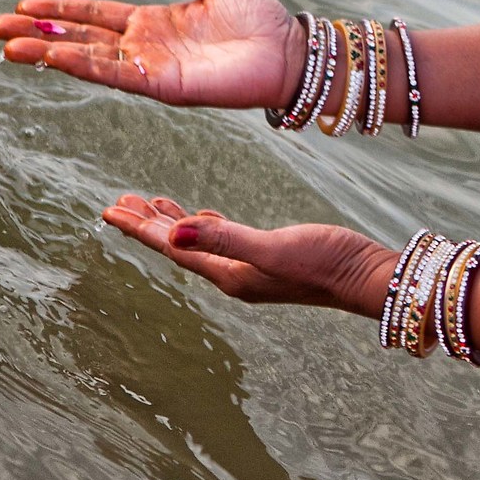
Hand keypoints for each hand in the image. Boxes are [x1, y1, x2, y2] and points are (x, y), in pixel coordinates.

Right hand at [0, 0, 302, 108]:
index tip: (22, 6)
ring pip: (90, 59)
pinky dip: (85, 66)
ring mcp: (151, 68)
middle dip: (38, 34)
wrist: (290, 50)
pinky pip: (118, 75)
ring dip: (49, 53)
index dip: (58, 11)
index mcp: (151, 22)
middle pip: (79, 38)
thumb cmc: (259, 18)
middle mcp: (144, 47)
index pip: (92, 15)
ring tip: (10, 47)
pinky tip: (55, 58)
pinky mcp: (165, 85)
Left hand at [103, 195, 395, 314]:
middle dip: (149, 224)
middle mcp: (236, 275)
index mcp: (230, 275)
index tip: (109, 210)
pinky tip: (203, 217)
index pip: (174, 248)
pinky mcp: (272, 257)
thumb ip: (226, 239)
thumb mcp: (274, 248)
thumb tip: (176, 233)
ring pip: (200, 242)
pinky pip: (225, 240)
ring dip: (174, 223)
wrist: (370, 277)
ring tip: (150, 204)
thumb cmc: (327, 262)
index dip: (140, 228)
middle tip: (119, 202)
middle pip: (180, 247)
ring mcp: (253, 268)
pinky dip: (206, 226)